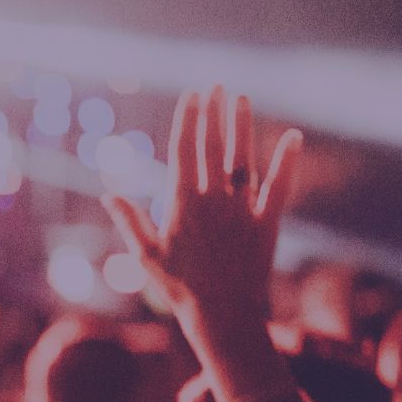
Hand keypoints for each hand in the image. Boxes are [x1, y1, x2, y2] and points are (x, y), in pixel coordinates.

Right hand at [104, 86, 300, 373]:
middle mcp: (213, 200)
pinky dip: (288, 162)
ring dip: (242, 127)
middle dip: (214, 113)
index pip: (184, 151)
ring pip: (242, 158)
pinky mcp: (267, 223)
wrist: (222, 315)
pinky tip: (293, 136)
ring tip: (241, 99)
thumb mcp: (146, 256)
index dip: (188, 120)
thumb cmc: (179, 288)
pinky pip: (278, 186)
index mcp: (182, 204)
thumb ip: (130, 220)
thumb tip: (108, 193)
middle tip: (215, 86)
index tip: (191, 95)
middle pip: (213, 147)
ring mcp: (242, 210)